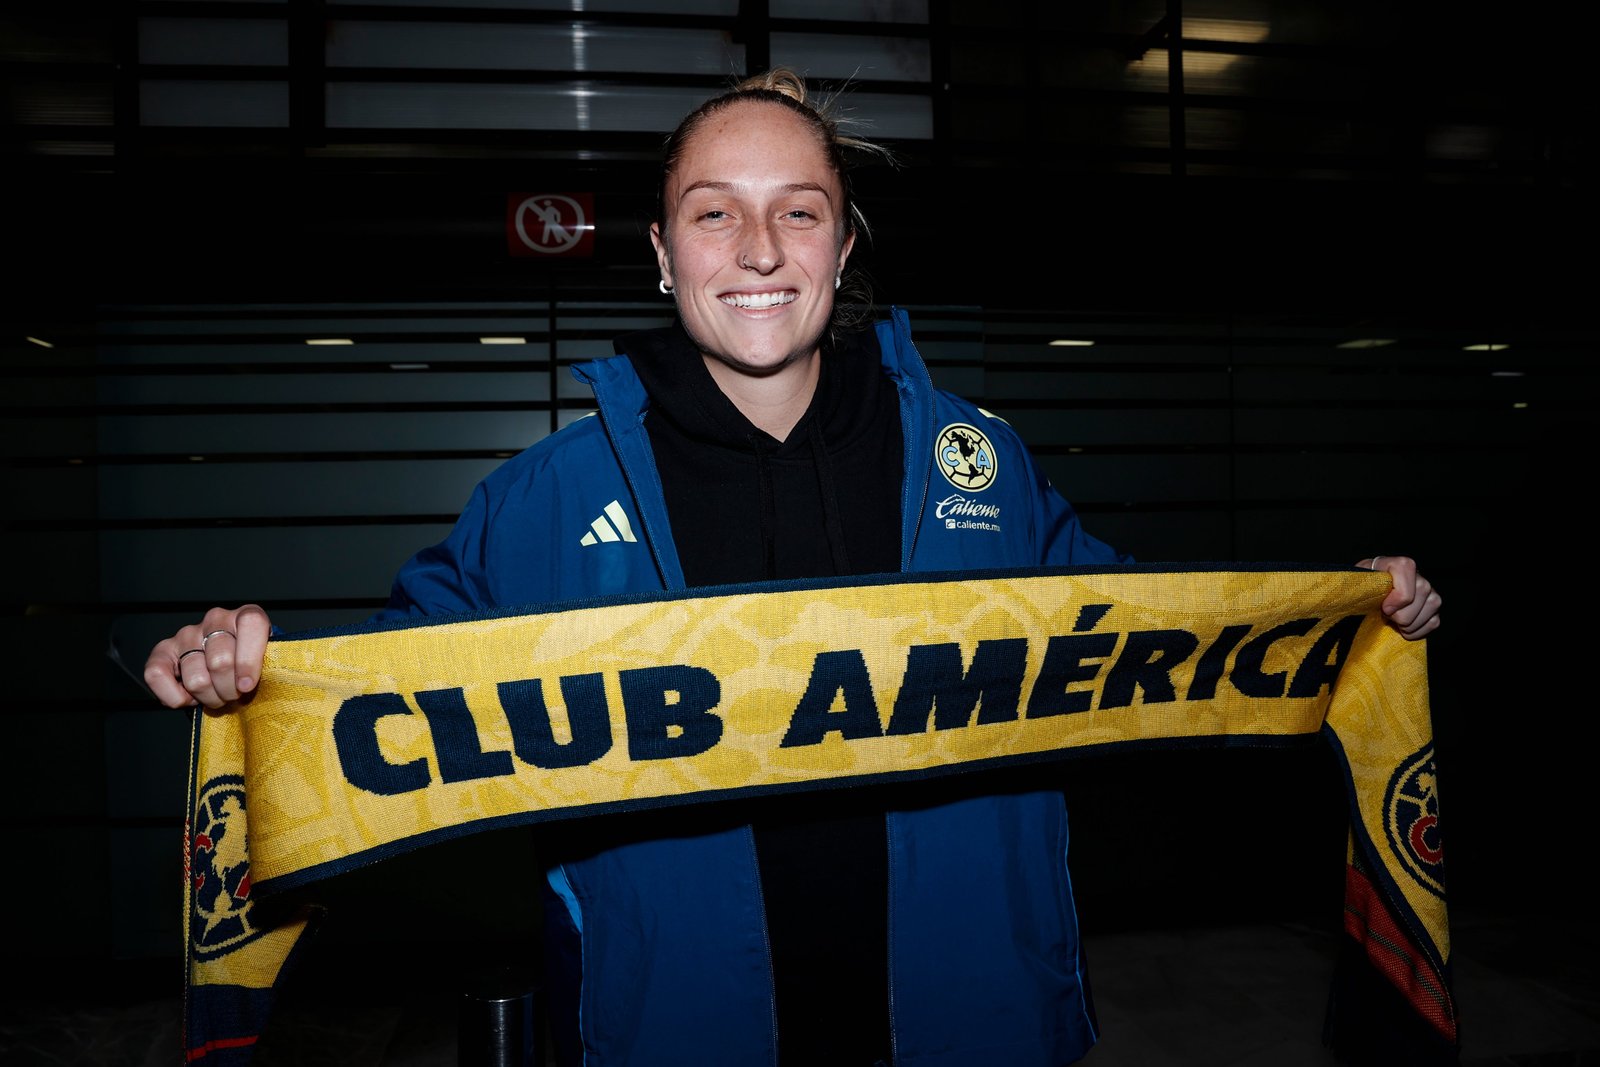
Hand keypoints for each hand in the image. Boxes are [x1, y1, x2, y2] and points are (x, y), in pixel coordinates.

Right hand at [143, 605, 271, 708]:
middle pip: (220, 661)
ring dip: (208, 698)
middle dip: (229, 691)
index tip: (247, 686)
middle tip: (234, 696)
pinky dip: (174, 697)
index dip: (249, 659)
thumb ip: (273, 665)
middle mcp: (216, 619)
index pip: (251, 624)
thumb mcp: (271, 663)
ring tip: (217, 696)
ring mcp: (188, 634)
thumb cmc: (253, 669)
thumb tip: (276, 676)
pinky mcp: (163, 650)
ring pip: (195, 678)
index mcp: (247, 616)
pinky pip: (156, 675)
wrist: (229, 673)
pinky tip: (190, 698)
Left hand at [1358, 557, 1439, 640]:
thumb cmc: (1362, 590)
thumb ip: (1361, 586)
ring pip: (1432, 606)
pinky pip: (1434, 622)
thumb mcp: (1357, 583)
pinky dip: (1417, 631)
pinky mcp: (1433, 607)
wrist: (1368, 597)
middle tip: (1386, 616)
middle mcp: (1418, 575)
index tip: (1383, 608)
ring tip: (1394, 622)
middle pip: (1420, 595)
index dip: (1396, 599)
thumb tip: (1374, 601)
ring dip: (1409, 624)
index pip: (1406, 577)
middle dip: (1400, 614)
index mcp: (1397, 564)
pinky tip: (1403, 629)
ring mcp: (1429, 591)